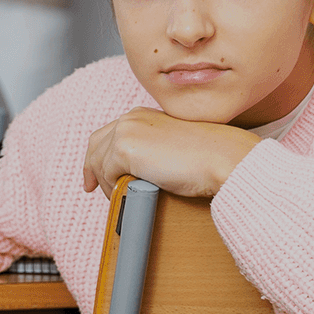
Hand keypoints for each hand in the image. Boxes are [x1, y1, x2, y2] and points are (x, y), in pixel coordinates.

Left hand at [82, 108, 259, 198]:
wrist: (221, 157)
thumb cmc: (208, 156)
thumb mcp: (173, 147)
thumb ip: (152, 151)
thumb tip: (134, 171)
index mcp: (143, 115)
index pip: (108, 133)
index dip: (98, 154)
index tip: (96, 174)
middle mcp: (131, 118)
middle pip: (95, 145)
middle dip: (92, 168)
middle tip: (92, 188)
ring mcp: (126, 132)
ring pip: (98, 163)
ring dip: (105, 183)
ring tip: (119, 198)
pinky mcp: (124, 149)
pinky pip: (106, 174)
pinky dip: (111, 188)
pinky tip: (126, 195)